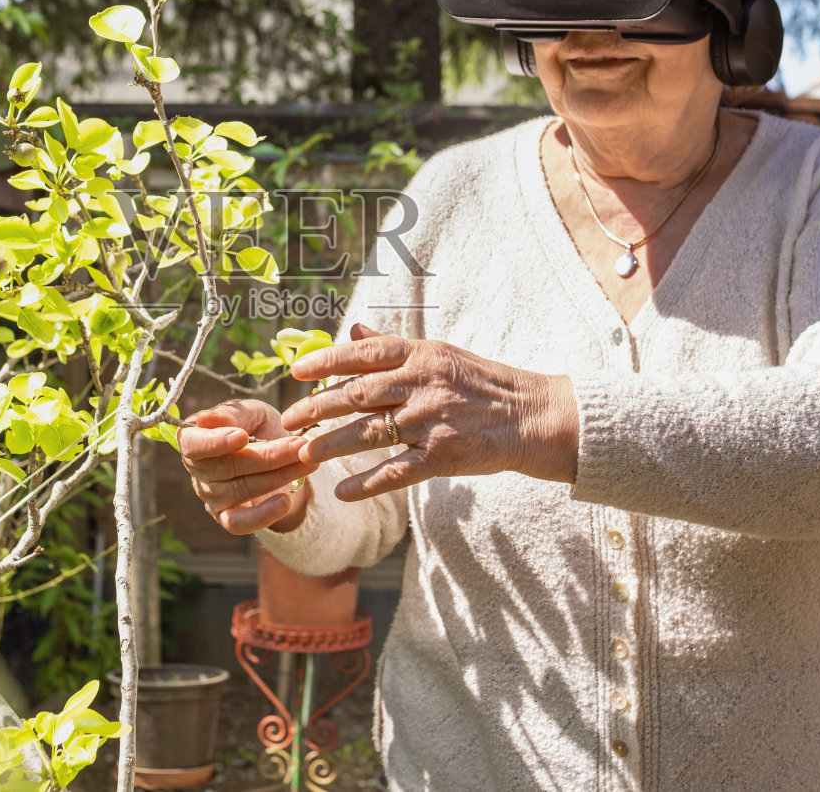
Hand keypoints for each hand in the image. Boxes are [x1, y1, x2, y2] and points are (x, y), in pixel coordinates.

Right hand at [178, 399, 315, 534]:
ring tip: (307, 463)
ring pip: (241, 490)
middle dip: (268, 456)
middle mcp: (198, 469)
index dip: (215, 442)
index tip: (242, 436)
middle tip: (300, 445)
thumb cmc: (259, 426)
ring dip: (278, 477)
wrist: (279, 453)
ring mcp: (211, 496)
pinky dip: (262, 514)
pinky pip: (239, 523)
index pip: (193, 444)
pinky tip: (285, 501)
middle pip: (227, 467)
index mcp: (194, 437)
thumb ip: (232, 413)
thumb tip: (206, 419)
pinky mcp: (227, 517)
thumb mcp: (252, 412)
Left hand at [280, 324, 578, 500]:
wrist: (531, 416)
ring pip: (368, 433)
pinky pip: (395, 472)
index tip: (298, 371)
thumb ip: (392, 346)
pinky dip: (366, 484)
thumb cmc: (482, 383)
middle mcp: (421, 385)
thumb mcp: (439, 353)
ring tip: (304, 454)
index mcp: (420, 355)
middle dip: (316, 408)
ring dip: (331, 444)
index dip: (327, 360)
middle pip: (356, 395)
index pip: (363, 353)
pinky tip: (341, 492)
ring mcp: (430, 422)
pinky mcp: (441, 457)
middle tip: (288, 419)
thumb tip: (352, 329)